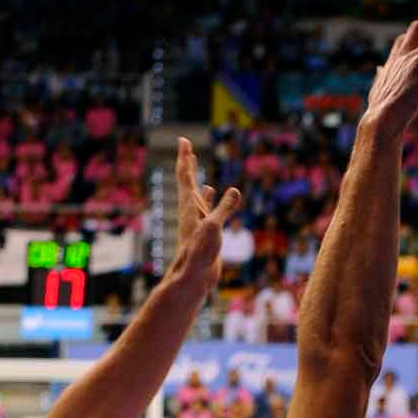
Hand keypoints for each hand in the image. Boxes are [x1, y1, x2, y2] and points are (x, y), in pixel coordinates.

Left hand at [173, 137, 240, 291]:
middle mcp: (191, 210)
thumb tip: (233, 191)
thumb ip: (224, 209)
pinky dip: (208, 198)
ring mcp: (197, 220)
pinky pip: (206, 208)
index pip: (185, 176)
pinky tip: (211, 192)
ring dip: (195, 178)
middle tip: (186, 146)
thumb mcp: (214, 228)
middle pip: (187, 181)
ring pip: (196, 194)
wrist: (194, 277)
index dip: (185, 158)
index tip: (183, 140)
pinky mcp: (204, 231)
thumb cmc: (200, 253)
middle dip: (187, 163)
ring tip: (194, 166)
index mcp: (189, 206)